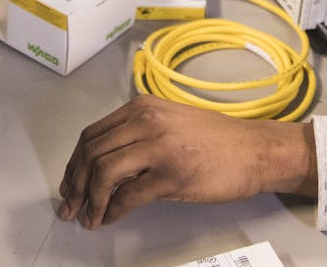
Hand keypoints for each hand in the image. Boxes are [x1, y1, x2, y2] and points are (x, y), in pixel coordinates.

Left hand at [56, 95, 316, 228]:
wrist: (256, 150)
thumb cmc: (218, 141)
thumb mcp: (170, 125)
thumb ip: (137, 137)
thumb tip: (104, 168)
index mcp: (143, 107)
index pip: (92, 134)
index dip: (74, 164)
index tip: (70, 184)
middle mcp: (146, 121)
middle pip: (91, 153)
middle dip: (74, 185)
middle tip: (70, 206)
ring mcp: (159, 147)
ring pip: (103, 173)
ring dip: (90, 201)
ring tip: (88, 218)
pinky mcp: (171, 174)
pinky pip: (128, 195)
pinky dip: (112, 210)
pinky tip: (110, 218)